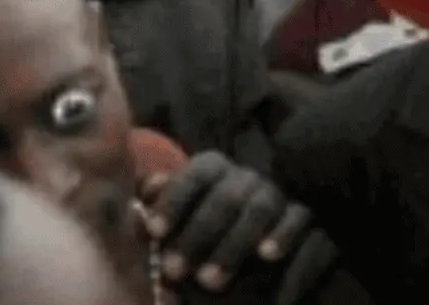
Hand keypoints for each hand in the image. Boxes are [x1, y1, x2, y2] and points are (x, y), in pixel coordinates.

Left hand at [139, 152, 310, 293]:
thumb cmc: (207, 239)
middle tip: (173, 271)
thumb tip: (144, 194)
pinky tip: (267, 257)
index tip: (152, 232)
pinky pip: (299, 221)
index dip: (173, 201)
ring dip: (234, 244)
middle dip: (198, 235)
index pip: (194, 176)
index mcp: (215, 169)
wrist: (254, 257)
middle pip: (225, 196)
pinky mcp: (306, 217)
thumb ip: (161, 208)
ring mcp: (278, 195)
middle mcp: (247, 177)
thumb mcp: (181, 223)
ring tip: (209, 281)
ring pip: (260, 209)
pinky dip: (284, 237)